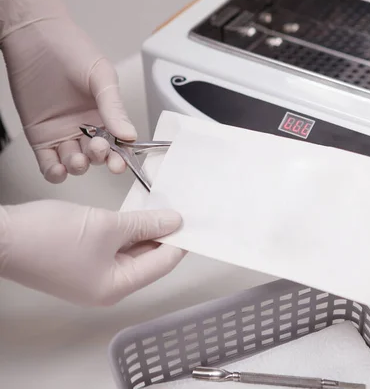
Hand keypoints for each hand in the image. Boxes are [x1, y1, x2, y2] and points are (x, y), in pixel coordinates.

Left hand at [0, 0, 134, 182]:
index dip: (121, 157)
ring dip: (78, 167)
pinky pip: (48, 162)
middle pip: (98, 157)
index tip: (120, 164)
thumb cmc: (72, 50)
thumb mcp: (102, 78)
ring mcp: (63, 133)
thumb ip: (114, 108)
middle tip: (98, 149)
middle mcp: (86, 127)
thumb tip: (129, 135)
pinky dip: (54, 172)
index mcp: (106, 115)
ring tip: (76, 159)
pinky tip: (58, 169)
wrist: (35, 37)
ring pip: (75, 163)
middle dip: (99, 158)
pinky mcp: (40, 136)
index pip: (118, 145)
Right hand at [0, 200, 185, 305]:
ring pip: (130, 253)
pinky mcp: (80, 265)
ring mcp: (92, 278)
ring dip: (143, 232)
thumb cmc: (46, 237)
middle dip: (163, 235)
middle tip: (178, 211)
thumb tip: (174, 223)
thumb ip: (144, 224)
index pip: (162, 264)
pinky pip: (113, 250)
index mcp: (116, 287)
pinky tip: (134, 216)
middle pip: (147, 260)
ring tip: (159, 209)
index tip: (193, 222)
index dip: (180, 241)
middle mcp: (106, 288)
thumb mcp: (107, 225)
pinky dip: (125, 234)